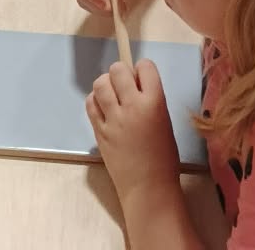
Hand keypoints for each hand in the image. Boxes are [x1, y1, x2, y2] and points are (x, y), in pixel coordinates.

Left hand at [86, 60, 180, 205]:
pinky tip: (103, 109)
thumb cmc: (163, 157)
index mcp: (154, 102)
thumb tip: (135, 83)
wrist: (148, 188)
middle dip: (121, 74)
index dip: (142, 70)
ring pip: (100, 83)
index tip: (141, 79)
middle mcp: (132, 106)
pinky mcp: (99, 131)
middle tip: (125, 87)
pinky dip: (95, 101)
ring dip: (106, 85)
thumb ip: (150, 99)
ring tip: (112, 96)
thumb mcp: (164, 121)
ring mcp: (113, 119)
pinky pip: (90, 103)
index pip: (145, 66)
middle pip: (118, 69)